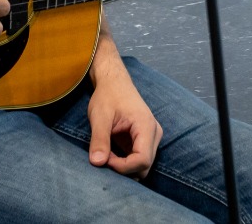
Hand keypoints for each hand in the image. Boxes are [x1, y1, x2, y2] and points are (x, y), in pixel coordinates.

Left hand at [86, 60, 161, 178]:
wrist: (114, 83)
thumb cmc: (108, 96)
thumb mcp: (99, 117)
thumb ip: (99, 140)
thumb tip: (97, 163)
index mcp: (146, 126)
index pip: (142, 160)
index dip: (122, 167)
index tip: (104, 158)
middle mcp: (154, 133)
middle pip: (144, 166)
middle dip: (123, 169)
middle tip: (104, 156)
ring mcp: (152, 138)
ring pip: (143, 166)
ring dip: (124, 167)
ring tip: (107, 153)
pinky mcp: (145, 141)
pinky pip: (138, 160)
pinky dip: (125, 163)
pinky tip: (111, 152)